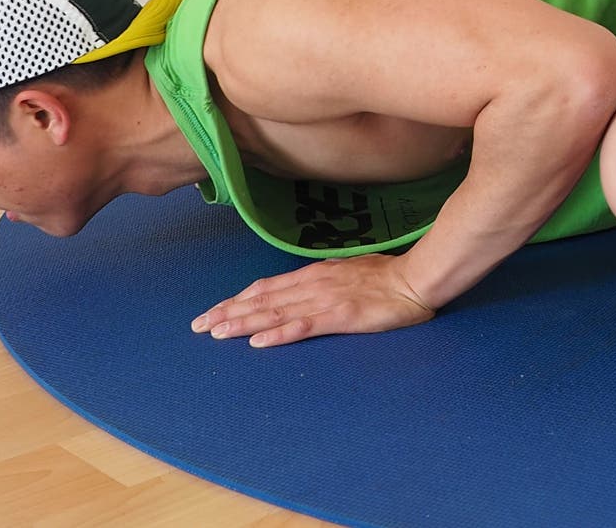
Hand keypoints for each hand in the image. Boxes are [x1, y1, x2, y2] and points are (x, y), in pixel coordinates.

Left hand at [191, 255, 437, 347]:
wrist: (416, 279)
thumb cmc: (387, 277)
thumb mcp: (347, 272)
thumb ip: (322, 281)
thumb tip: (300, 288)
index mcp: (314, 275)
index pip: (266, 288)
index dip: (237, 300)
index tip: (213, 311)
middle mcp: (313, 285)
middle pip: (262, 300)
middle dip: (228, 313)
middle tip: (199, 326)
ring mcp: (325, 301)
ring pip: (275, 313)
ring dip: (243, 324)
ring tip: (217, 333)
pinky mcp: (340, 317)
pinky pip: (304, 327)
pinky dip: (279, 335)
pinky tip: (259, 342)